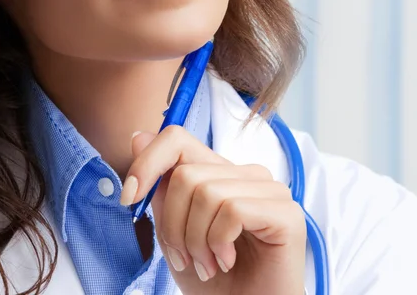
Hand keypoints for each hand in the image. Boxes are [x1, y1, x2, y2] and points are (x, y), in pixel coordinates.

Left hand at [120, 125, 305, 294]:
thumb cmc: (215, 282)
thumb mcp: (174, 232)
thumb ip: (161, 187)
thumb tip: (138, 137)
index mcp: (220, 172)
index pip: (177, 138)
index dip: (147, 163)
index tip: (130, 199)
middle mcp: (247, 173)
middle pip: (186, 174)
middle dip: (173, 225)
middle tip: (185, 258)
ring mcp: (270, 190)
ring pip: (206, 192)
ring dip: (195, 240)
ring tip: (206, 265)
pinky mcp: (286, 213)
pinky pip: (232, 210)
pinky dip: (218, 243)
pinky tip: (226, 262)